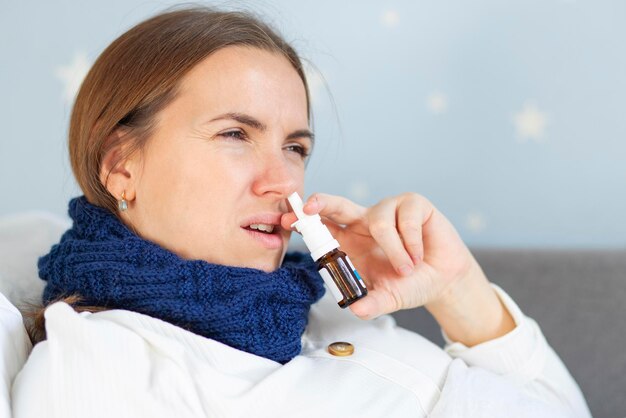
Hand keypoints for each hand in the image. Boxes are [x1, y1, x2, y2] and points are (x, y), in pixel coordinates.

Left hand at [281, 192, 514, 345]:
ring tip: (406, 268)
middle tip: (310, 206)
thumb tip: (354, 309)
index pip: (324, 227)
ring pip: (379, 222)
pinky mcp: (413, 204)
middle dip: (322, 202)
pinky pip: (406, 218)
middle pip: (338, 204)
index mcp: (351, 240)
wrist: (444, 278)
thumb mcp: (387, 298)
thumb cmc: (410, 283)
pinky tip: (419, 254)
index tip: (290, 222)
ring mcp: (389, 209)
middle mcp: (365, 221)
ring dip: (394, 251)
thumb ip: (371, 304)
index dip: (307, 223)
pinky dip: (412, 243)